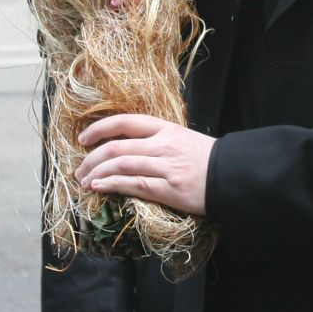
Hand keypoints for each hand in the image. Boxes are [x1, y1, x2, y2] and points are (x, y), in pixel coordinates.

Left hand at [76, 114, 213, 214]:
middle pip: (116, 147)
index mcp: (166, 128)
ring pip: (121, 165)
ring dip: (96, 173)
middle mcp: (163, 144)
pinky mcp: (169, 189)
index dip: (99, 129)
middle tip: (79, 170)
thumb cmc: (206, 159)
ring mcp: (165, 166)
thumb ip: (155, 140)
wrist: (233, 176)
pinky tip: (99, 187)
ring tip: (85, 182)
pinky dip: (112, 185)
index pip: (125, 122)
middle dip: (91, 159)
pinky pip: (133, 184)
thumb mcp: (182, 139)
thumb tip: (125, 147)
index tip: (83, 139)